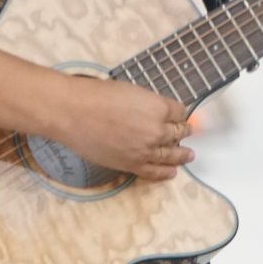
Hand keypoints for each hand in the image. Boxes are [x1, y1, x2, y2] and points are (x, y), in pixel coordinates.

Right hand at [48, 75, 194, 181]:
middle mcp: (157, 130)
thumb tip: (156, 111)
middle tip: (187, 132)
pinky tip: (172, 172)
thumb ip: (148, 103)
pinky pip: (154, 172)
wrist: (73, 113)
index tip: (180, 114)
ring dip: (181, 155)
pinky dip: (165, 173)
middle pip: (177, 133)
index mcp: (158, 107)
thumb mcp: (131, 90)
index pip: (179, 112)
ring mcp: (145, 150)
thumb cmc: (97, 96)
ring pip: (171, 154)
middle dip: (183, 132)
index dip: (180, 113)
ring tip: (189, 155)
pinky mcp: (132, 165)